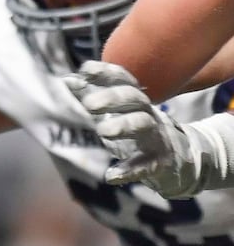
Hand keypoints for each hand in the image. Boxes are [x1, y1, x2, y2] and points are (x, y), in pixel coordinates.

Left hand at [64, 61, 203, 196]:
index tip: (84, 70)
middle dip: (112, 97)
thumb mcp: (115, 113)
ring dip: (123, 125)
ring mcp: (156, 137)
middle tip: (88, 104)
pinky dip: (129, 170)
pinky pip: (147, 165)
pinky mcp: (160, 162)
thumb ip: (91, 96)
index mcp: (134, 100)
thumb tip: (67, 79)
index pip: (123, 80)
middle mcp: (147, 113)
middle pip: (134, 98)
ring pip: (143, 124)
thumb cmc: (137, 131)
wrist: (178, 160)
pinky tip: (111, 175)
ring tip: (102, 131)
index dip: (106, 73)